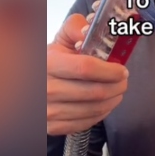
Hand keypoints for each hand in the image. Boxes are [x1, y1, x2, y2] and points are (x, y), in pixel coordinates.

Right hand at [47, 0, 127, 135]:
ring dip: (113, 100)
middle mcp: (46, 89)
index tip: (122, 69)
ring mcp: (48, 111)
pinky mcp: (53, 127)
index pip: (85, 68)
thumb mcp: (60, 39)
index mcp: (48, 63)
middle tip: (124, 80)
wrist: (30, 85)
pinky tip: (105, 103)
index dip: (109, 70)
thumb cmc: (51, 60)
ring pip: (93, 109)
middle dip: (117, 86)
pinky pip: (86, 123)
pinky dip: (101, 113)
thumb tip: (90, 30)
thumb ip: (76, 28)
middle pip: (94, 91)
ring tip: (118, 91)